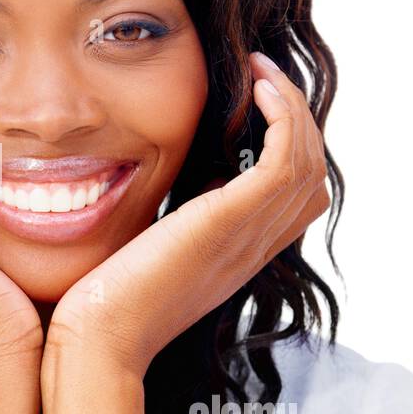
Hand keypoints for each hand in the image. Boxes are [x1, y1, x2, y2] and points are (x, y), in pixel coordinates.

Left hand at [46, 51, 330, 374]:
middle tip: (266, 77)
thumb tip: (166, 188)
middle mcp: (254, 246)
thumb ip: (172, 224)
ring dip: (292, 107)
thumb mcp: (151, 253)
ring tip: (263, 73)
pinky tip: (257, 91)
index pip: (298, 197)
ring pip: (307, 161)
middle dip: (298, 118)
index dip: (291, 145)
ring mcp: (247, 236)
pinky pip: (285, 160)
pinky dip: (283, 118)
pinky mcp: (228, 222)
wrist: (99, 340)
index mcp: (239, 253)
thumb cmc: (106, 303)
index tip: (258, 104)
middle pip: (313, 174)